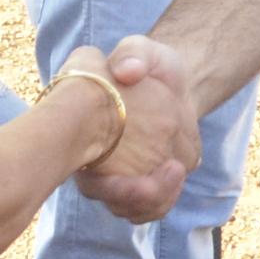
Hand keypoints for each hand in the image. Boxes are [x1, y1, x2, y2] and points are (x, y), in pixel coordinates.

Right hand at [76, 34, 200, 221]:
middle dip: (134, 196)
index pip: (83, 166)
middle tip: (167, 170)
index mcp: (83, 133)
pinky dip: (163, 200)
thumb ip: (132, 53)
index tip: (123, 172)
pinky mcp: (147, 185)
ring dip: (153, 200)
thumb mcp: (139, 49)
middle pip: (109, 198)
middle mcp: (97, 163)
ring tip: (174, 170)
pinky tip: (175, 173)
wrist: (168, 81)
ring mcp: (121, 179)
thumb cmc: (146, 64)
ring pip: (130, 210)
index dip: (100, 177)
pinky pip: (150, 208)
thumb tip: (127, 71)